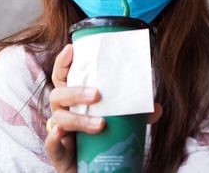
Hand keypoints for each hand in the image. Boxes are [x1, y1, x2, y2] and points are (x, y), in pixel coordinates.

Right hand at [44, 44, 162, 172]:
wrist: (97, 169)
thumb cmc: (104, 138)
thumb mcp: (122, 122)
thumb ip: (138, 114)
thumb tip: (157, 107)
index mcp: (75, 100)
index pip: (64, 76)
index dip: (64, 62)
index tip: (72, 49)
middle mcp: (63, 112)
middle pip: (59, 94)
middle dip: (76, 91)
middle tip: (97, 94)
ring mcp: (59, 132)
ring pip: (58, 119)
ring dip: (79, 119)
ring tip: (100, 123)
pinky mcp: (58, 153)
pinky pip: (51, 145)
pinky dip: (54, 138)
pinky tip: (61, 134)